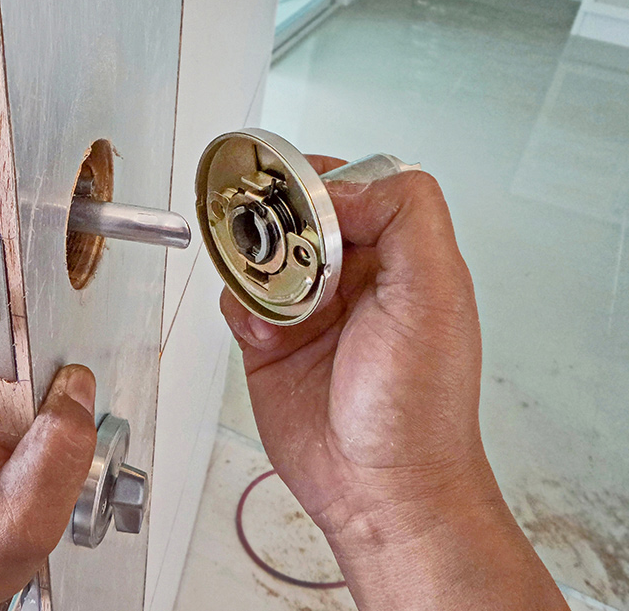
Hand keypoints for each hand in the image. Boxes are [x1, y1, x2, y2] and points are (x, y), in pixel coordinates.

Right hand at [221, 157, 567, 608]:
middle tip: (262, 234)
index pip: (352, 188)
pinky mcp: (270, 342)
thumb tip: (339, 188)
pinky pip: (238, 301)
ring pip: (260, 254)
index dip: (318, 184)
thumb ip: (404, 217)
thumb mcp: (434, 294)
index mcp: (399, 255)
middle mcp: (353, 276)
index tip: (294, 196)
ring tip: (265, 295)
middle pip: (296, 215)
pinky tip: (260, 333)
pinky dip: (238, 306)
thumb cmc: (419, 407)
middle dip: (273, 220)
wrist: (379, 489)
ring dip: (252, 266)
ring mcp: (308, 309)